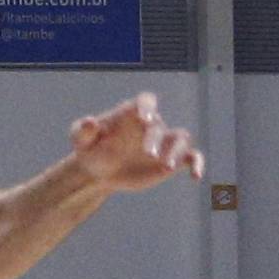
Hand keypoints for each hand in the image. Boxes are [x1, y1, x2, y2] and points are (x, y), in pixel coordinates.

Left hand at [61, 94, 201, 195]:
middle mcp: (151, 125)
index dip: (148, 107)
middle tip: (148, 155)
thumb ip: (83, 131)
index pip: (146, 101)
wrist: (99, 172)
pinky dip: (197, 164)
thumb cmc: (90, 150)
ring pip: (181, 138)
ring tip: (167, 166)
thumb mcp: (81, 141)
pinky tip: (196, 177)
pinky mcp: (172, 160)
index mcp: (131, 113)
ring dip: (177, 150)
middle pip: (159, 125)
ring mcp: (163, 142)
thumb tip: (89, 122)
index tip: (145, 119)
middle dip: (155, 138)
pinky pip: (191, 157)